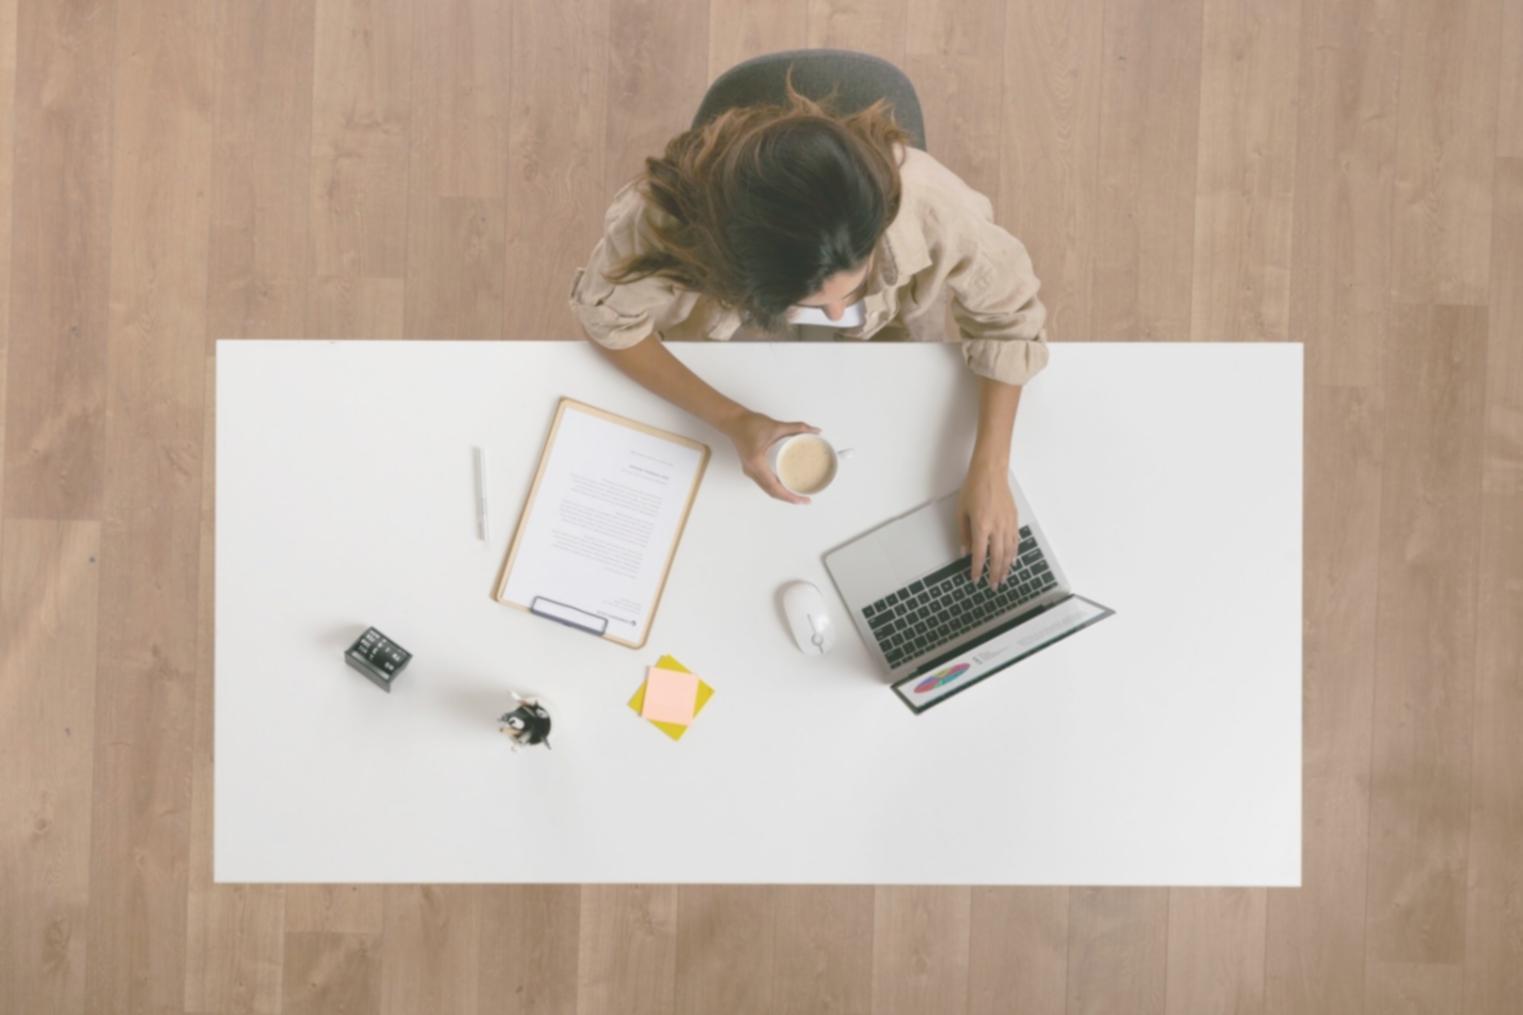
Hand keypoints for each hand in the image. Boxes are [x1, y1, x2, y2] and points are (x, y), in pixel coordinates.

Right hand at [718, 410, 820, 504]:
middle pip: (772, 492)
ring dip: (782, 495)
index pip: (775, 487)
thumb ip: (797, 427)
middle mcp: (752, 471)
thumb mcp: (775, 426)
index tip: (803, 499)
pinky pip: (765, 484)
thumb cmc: (749, 424)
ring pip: (768, 490)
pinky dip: (776, 488)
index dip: (790, 496)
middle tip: (805, 500)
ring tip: (798, 495)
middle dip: (789, 498)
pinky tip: (786, 487)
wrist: (733, 421)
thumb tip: (815, 430)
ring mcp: (750, 471)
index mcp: (757, 463)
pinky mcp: (751, 469)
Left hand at [957, 460, 1020, 586]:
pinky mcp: (1014, 520)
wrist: (991, 473)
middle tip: (993, 586)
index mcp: (981, 526)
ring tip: (1003, 578)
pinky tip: (1012, 561)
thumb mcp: (961, 512)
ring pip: (1009, 552)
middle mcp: (997, 527)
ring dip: (1006, 567)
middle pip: (997, 557)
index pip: (979, 555)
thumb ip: (963, 534)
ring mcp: (1008, 524)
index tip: (975, 580)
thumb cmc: (974, 489)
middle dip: (994, 574)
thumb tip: (964, 552)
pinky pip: (1015, 541)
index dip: (977, 570)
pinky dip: (1014, 554)